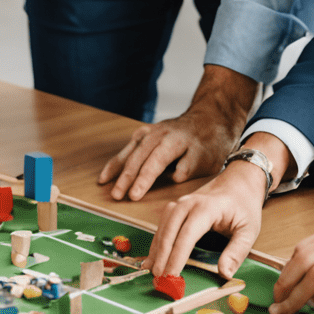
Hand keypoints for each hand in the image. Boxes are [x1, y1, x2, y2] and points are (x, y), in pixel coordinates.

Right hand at [99, 65, 257, 200]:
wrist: (209, 117)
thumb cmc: (210, 142)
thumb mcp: (209, 158)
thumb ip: (190, 166)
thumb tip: (174, 176)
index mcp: (174, 141)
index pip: (155, 162)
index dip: (143, 179)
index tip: (134, 195)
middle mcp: (158, 134)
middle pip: (138, 157)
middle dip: (125, 177)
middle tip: (116, 195)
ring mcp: (150, 132)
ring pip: (130, 150)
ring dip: (117, 168)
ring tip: (104, 182)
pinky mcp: (146, 133)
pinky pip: (129, 146)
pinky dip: (118, 159)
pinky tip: (109, 171)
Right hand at [147, 141, 281, 279]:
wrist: (239, 181)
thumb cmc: (244, 205)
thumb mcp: (249, 230)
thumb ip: (237, 252)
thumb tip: (224, 274)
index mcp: (207, 208)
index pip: (188, 234)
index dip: (177, 256)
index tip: (171, 275)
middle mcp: (189, 203)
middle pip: (170, 229)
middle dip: (162, 255)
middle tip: (159, 279)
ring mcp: (181, 203)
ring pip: (163, 226)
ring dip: (156, 249)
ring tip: (152, 271)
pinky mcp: (178, 207)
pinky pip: (163, 224)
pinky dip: (157, 241)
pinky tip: (154, 257)